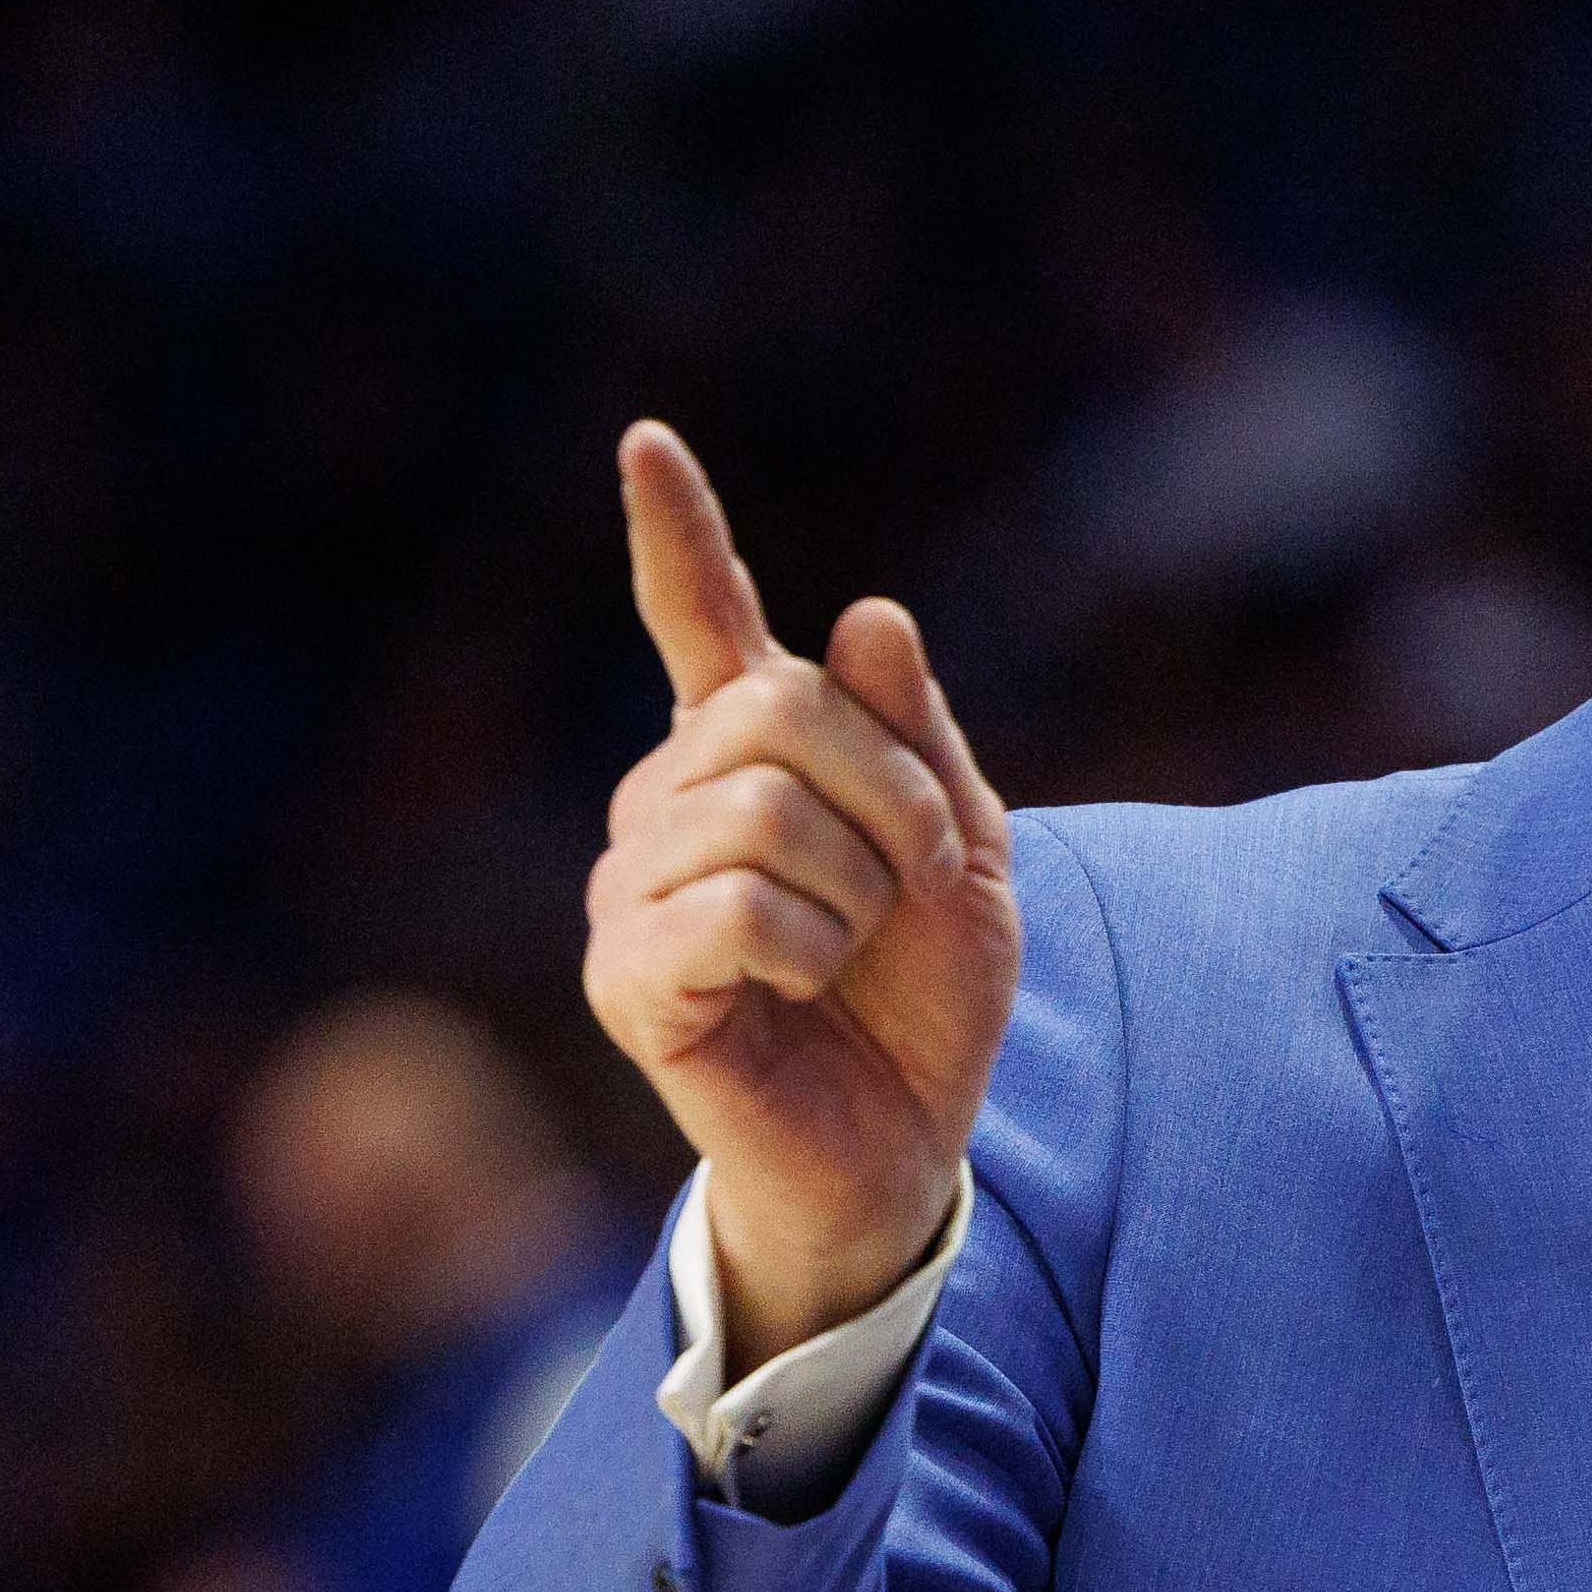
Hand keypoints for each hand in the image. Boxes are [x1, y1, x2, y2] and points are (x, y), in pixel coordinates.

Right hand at [584, 421, 1015, 1364]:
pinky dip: (804, 949)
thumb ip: (923, 740)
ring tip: (846, 957)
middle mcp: (668, 801)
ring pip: (762, 810)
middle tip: (909, 887)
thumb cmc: (920, 1003)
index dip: (674, 532)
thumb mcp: (964, 857)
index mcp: (747, 757)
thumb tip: (868, 618)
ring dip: (855, 889)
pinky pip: (735, 907)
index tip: (644, 441)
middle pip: (777, 709)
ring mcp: (632, 885)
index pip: (699, 620)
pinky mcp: (627, 974)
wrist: (899, 1150)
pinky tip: (793, 991)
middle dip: (888, 795)